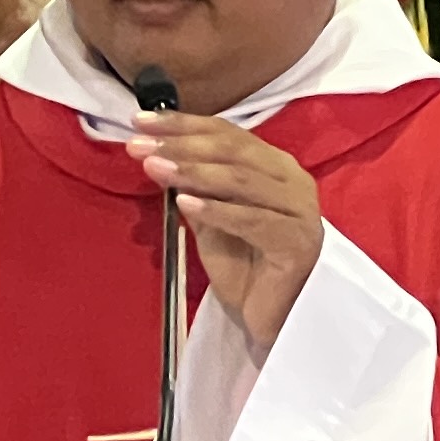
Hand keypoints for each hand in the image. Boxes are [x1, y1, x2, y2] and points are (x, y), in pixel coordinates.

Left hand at [134, 113, 322, 350]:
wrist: (276, 318)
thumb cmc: (245, 268)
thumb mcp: (210, 221)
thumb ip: (192, 188)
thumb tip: (155, 155)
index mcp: (273, 166)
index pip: (226, 134)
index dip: (183, 125)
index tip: (140, 121)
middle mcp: (291, 180)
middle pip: (233, 151)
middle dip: (181, 145)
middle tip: (139, 145)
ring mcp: (299, 210)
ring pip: (242, 181)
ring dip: (193, 173)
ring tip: (154, 167)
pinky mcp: (298, 242)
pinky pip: (254, 221)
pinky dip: (217, 210)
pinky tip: (184, 204)